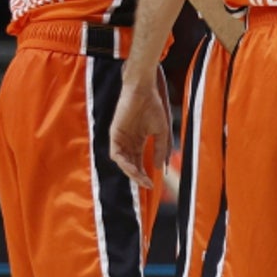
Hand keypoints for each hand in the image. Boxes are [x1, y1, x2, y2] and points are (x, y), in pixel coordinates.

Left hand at [109, 71, 170, 188]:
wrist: (144, 91)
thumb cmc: (153, 107)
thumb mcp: (161, 132)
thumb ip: (160, 148)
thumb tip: (159, 167)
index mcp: (138, 141)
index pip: (139, 162)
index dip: (144, 174)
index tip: (152, 184)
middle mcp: (128, 142)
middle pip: (130, 164)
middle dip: (138, 176)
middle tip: (147, 184)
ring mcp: (120, 139)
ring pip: (122, 162)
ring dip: (130, 171)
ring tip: (140, 178)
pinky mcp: (114, 134)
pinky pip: (116, 153)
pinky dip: (123, 162)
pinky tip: (132, 167)